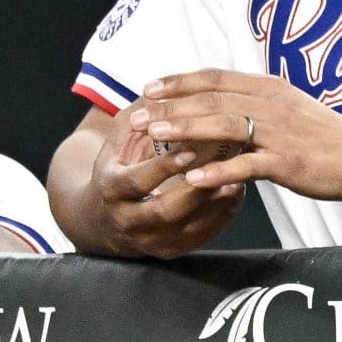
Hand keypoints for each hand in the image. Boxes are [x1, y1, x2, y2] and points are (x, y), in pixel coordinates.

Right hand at [79, 102, 245, 258]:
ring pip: (186, 228)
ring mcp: (148, 240)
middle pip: (165, 211)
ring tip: (238, 179)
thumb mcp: (119, 139)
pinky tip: (235, 194)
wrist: (102, 216)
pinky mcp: (167, 251)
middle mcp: (127, 219)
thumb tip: (160, 90)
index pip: (138, 181)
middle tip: (225, 166)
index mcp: (111, 188)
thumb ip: (138, 116)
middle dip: (196, 190)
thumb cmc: (119, 165)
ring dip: (214, 205)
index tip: (192, 149)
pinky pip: (198, 239)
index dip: (165, 167)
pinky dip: (220, 218)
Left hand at [137, 69, 341, 202]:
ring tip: (153, 136)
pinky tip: (191, 179)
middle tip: (135, 114)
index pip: (216, 78)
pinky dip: (216, 172)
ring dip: (184, 129)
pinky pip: (246, 166)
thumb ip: (259, 106)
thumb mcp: (292, 111)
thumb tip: (226, 106)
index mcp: (270, 90)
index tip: (149, 87)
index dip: (179, 81)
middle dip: (170, 106)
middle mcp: (272, 105)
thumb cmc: (328, 139)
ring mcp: (280, 134)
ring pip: (223, 126)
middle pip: (212, 99)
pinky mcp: (288, 163)